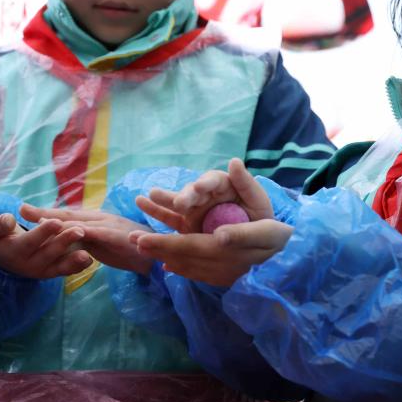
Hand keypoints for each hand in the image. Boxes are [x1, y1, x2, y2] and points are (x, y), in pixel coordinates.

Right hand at [0, 213, 92, 279]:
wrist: (3, 254)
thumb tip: (8, 220)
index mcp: (15, 251)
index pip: (30, 241)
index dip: (43, 232)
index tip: (56, 221)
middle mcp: (29, 265)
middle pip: (48, 253)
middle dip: (64, 242)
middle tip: (80, 230)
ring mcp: (42, 270)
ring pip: (59, 266)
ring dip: (74, 260)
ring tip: (88, 254)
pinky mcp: (52, 272)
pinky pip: (65, 271)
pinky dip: (77, 267)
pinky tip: (90, 259)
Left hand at [19, 204, 152, 273]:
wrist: (158, 254)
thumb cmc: (130, 249)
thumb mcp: (101, 245)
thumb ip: (84, 240)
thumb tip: (64, 240)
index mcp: (95, 220)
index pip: (67, 215)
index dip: (46, 213)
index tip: (24, 211)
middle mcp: (99, 218)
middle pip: (68, 214)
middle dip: (44, 212)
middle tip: (22, 209)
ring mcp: (108, 225)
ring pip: (78, 222)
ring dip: (57, 220)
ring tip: (37, 218)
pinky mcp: (117, 236)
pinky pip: (96, 233)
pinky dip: (81, 231)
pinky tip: (67, 231)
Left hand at [131, 218, 293, 286]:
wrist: (298, 267)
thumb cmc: (283, 242)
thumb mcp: (267, 232)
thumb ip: (242, 233)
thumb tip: (218, 235)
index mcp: (225, 253)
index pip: (186, 247)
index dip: (161, 243)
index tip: (138, 238)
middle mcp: (219, 267)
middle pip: (181, 257)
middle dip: (155, 248)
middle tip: (130, 241)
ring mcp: (222, 275)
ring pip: (186, 266)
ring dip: (164, 257)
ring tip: (144, 249)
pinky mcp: (226, 278)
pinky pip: (198, 274)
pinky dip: (182, 268)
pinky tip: (171, 265)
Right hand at [137, 158, 273, 234]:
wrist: (258, 240)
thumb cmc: (260, 218)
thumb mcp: (258, 201)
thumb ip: (246, 183)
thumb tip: (234, 161)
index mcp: (224, 186)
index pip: (213, 181)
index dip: (205, 183)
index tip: (199, 187)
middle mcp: (206, 195)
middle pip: (192, 192)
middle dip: (183, 196)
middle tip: (179, 203)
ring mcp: (195, 210)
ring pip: (176, 204)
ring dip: (162, 200)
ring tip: (146, 197)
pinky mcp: (187, 226)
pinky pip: (170, 219)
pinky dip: (156, 213)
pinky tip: (141, 204)